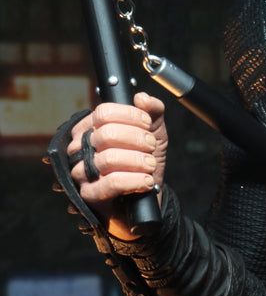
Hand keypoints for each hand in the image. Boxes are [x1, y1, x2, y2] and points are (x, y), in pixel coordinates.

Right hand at [67, 92, 166, 238]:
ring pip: (109, 158)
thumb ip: (152, 112)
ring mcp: (81, 172)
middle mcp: (80, 149)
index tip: (147, 125)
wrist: (145, 197)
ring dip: (138, 160)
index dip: (130, 115)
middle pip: (107, 134)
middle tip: (150, 147)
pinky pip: (111, 182)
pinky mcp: (89, 195)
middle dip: (137, 139)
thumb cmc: (143, 163)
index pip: (104, 113)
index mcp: (91, 129)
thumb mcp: (154, 133)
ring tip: (150, 165)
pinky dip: (134, 180)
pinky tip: (146, 181)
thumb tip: (141, 98)